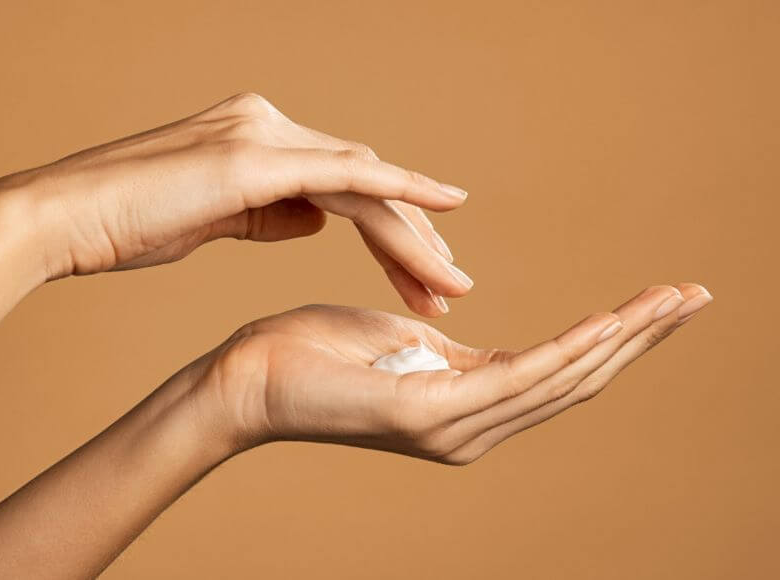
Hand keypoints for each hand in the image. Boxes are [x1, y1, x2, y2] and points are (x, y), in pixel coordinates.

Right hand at [1, 93, 470, 315]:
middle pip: (366, 183)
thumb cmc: (129, 224)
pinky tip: (443, 209)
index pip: (345, 185)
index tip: (420, 276)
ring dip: (412, 236)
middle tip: (450, 288)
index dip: (389, 232)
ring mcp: (264, 135)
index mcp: (260, 138)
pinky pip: (346, 174)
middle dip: (412, 241)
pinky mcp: (254, 158)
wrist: (64, 217)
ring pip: (366, 183)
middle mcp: (270, 125)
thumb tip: (317, 220)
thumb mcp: (216, 217)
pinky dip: (399, 192)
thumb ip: (272, 212)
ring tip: (449, 285)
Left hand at [192, 283, 711, 463]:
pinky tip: (607, 324)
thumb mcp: (398, 344)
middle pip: (575, 380)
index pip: (558, 372)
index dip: (614, 337)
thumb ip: (446, 353)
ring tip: (672, 301)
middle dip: (639, 339)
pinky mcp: (428, 412)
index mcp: (465, 406)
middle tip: (695, 296)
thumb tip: (468, 344)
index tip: (660, 300)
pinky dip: (566, 350)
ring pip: (558, 380)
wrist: (249, 378)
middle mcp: (470, 428)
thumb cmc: (315, 353)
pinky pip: (514, 377)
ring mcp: (452, 427)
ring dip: (620, 340)